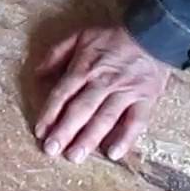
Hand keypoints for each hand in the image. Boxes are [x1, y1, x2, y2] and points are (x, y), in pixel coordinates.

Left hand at [33, 25, 169, 163]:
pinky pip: (136, 121)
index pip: (63, 93)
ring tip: (75, 156)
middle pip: (81, 109)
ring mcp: (126, 91)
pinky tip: (113, 153)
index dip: (50, 113)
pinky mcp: (146, 98)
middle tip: (51, 150)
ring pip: (105, 118)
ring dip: (89, 139)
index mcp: (85, 67)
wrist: (153, 34)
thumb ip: (56, 53)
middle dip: (64, 131)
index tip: (40, 131)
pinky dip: (126, 138)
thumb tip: (37, 73)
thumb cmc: (113, 38)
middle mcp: (103, 81)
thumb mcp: (80, 36)